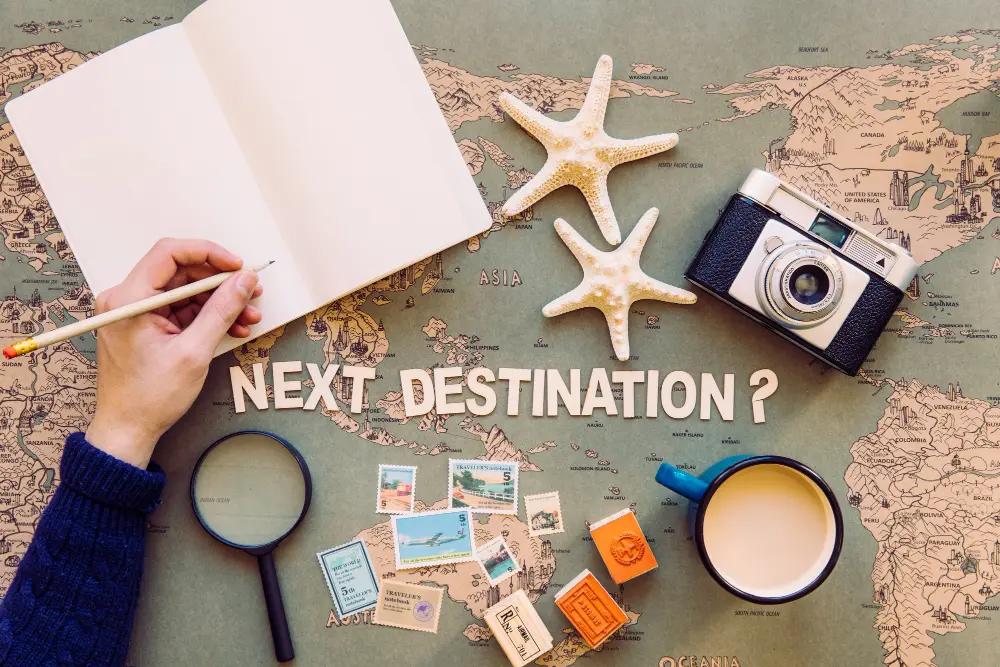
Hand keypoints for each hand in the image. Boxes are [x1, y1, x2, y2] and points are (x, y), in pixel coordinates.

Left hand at [85, 239, 263, 467]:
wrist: (127, 430)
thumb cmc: (149, 398)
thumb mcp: (194, 351)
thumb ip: (222, 310)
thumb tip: (244, 281)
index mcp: (129, 299)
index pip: (170, 254)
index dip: (209, 254)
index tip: (237, 266)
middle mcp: (128, 299)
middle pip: (181, 272)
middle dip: (220, 282)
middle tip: (250, 292)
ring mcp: (136, 312)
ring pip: (185, 291)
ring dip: (219, 302)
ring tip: (247, 318)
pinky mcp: (145, 325)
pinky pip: (181, 309)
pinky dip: (207, 317)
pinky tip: (232, 328)